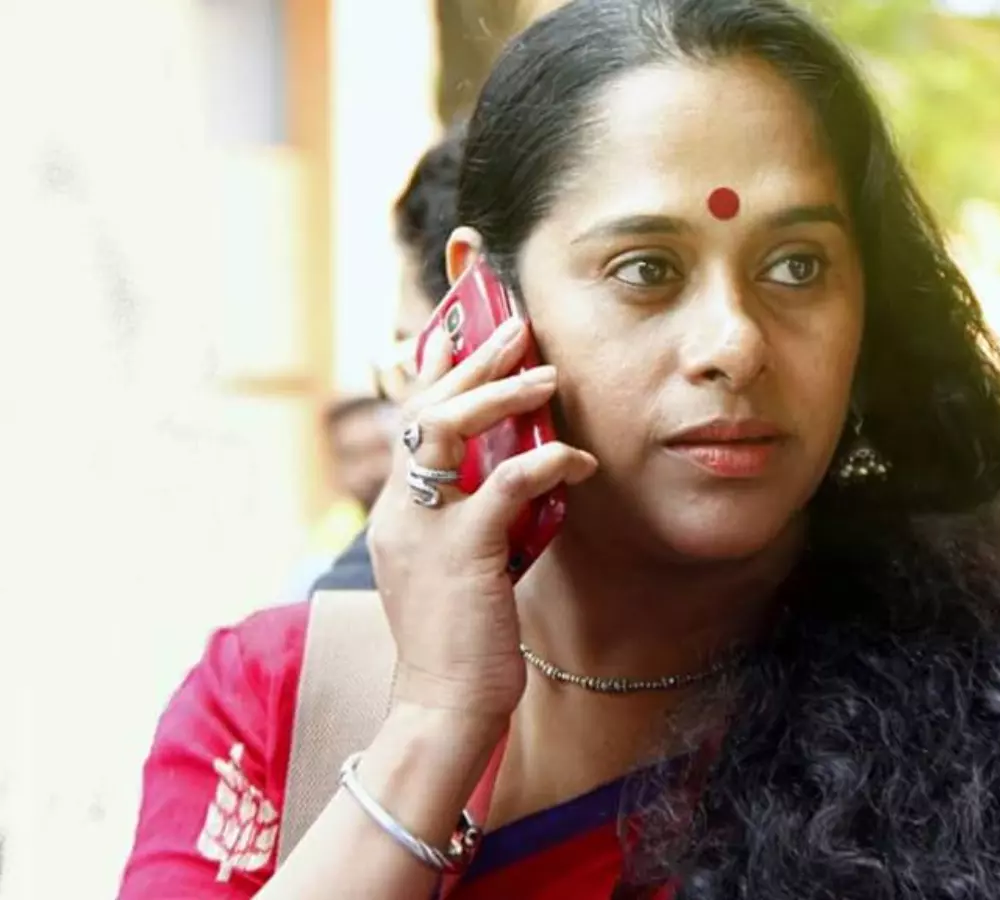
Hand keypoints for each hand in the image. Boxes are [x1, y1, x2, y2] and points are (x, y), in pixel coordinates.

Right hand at [367, 318, 596, 722]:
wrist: (442, 704)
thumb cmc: (460, 639)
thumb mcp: (457, 565)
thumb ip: (471, 516)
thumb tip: (515, 474)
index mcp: (396, 511)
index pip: (407, 418)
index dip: (434, 367)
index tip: (461, 323)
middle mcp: (399, 510)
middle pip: (424, 408)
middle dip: (473, 360)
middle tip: (518, 328)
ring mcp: (425, 529)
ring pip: (446, 429)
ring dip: (499, 394)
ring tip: (546, 375)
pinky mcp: (462, 552)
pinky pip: (504, 485)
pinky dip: (545, 463)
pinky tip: (576, 460)